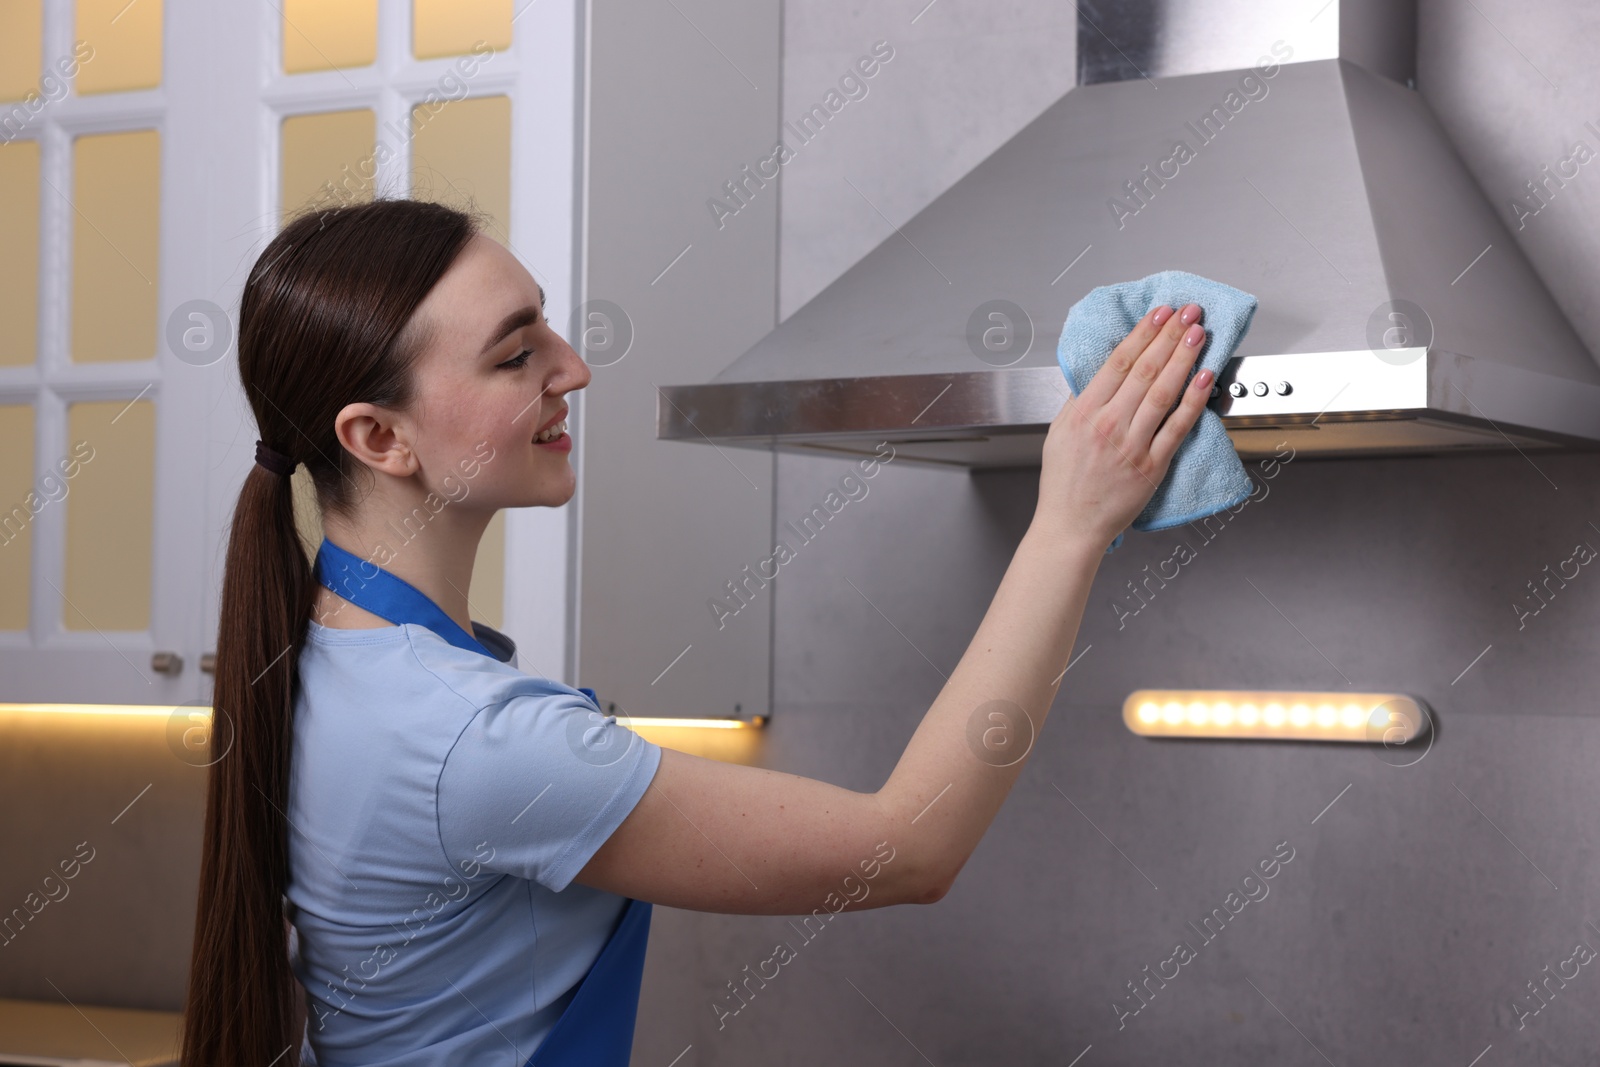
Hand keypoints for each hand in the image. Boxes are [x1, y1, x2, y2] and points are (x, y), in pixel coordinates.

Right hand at [1033, 302, 1212, 549]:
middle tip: (1187, 312)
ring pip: (1163, 392)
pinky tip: (1205, 377)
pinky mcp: (1153, 465)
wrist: (1071, 526)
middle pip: (1145, 371)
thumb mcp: (1058, 433)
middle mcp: (1109, 426)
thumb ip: (1079, 401)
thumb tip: (1101, 373)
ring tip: (1197, 333)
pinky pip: (1178, 427)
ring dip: (1183, 359)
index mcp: (1084, 413)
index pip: (1118, 363)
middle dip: (1169, 336)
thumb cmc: (1064, 484)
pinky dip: (1193, 400)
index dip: (1142, 334)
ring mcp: (1133, 446)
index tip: (1159, 313)